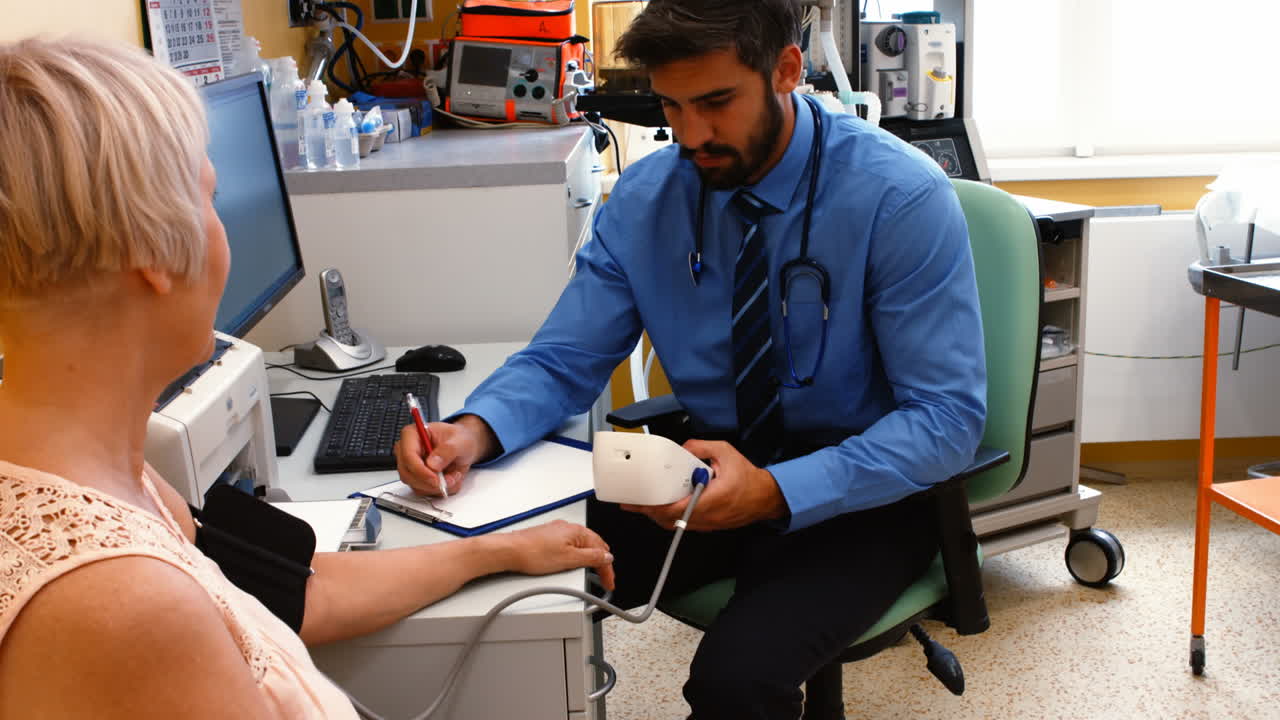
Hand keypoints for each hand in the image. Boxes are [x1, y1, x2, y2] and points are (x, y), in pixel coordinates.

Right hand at [393, 414, 495, 495]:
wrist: (464, 447)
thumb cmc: (459, 438)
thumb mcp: (460, 440)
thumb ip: (447, 450)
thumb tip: (432, 465)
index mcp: (412, 434)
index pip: (407, 455)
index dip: (420, 470)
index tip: (436, 478)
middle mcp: (406, 451)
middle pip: (407, 474)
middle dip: (430, 482)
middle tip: (449, 480)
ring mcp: (410, 466)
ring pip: (415, 485)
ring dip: (437, 486)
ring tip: (454, 475)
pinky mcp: (416, 478)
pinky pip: (424, 491)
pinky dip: (439, 489)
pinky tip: (449, 478)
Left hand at [504, 519, 615, 590]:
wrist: (510, 551)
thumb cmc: (534, 552)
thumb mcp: (569, 559)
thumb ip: (591, 558)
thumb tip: (607, 557)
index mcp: (577, 531)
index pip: (601, 550)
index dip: (607, 569)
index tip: (609, 582)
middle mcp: (568, 528)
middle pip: (593, 545)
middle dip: (601, 562)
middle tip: (604, 578)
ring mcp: (557, 532)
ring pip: (581, 545)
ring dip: (589, 559)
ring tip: (593, 572)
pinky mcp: (548, 537)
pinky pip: (569, 545)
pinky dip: (577, 555)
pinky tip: (573, 563)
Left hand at [621, 439, 786, 531]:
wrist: (765, 497)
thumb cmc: (748, 479)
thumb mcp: (725, 452)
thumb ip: (701, 447)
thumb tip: (683, 448)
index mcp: (712, 499)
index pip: (677, 509)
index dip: (656, 507)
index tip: (641, 501)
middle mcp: (708, 515)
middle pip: (670, 520)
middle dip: (649, 511)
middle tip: (632, 502)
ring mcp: (708, 523)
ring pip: (675, 524)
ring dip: (657, 516)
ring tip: (641, 505)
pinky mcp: (708, 525)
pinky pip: (683, 524)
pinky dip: (669, 517)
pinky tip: (660, 508)